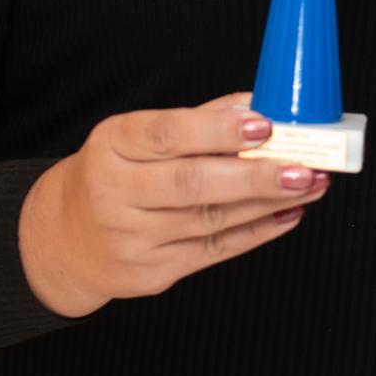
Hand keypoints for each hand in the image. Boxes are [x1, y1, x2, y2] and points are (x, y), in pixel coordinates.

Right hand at [18, 92, 327, 317]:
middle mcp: (115, 192)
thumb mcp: (135, 138)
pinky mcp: (151, 272)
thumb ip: (198, 120)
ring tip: (310, 184)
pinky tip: (287, 214)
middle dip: (255, 175)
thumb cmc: (113, 175)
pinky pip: (214, 250)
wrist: (64, 238)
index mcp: (111, 146)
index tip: (264, 125)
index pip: (166, 134)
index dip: (217, 130)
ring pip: (211, 220)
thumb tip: (259, 104)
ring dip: (268, 202)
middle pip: (192, 183)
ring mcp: (131, 237)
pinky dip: (257, 232)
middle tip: (304, 166)